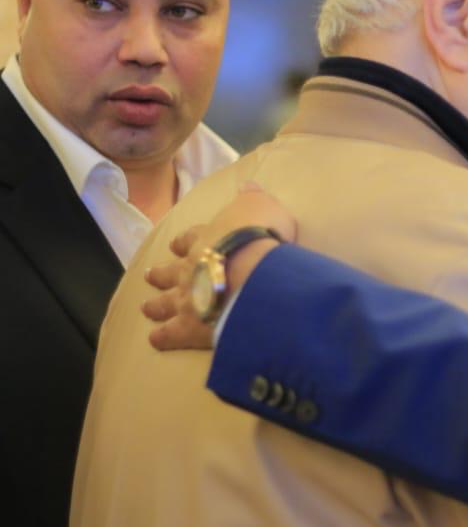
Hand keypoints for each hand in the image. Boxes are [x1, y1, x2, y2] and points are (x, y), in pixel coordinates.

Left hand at [142, 183, 297, 350]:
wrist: (254, 271)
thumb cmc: (258, 236)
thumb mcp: (262, 206)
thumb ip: (253, 199)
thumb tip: (249, 185)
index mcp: (205, 240)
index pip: (189, 239)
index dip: (183, 243)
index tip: (176, 245)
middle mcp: (189, 268)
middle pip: (170, 272)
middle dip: (160, 275)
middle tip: (150, 276)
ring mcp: (187, 298)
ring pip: (165, 303)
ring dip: (156, 305)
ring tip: (147, 308)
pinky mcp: (190, 327)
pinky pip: (172, 334)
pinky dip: (163, 338)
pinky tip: (156, 340)